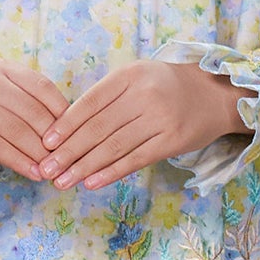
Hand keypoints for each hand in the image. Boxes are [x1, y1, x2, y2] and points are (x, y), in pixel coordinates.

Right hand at [0, 57, 68, 182]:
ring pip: (17, 131)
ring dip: (39, 155)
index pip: (41, 88)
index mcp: (0, 68)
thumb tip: (73, 130)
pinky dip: (20, 163)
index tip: (75, 136)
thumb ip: (33, 108)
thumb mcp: (7, 105)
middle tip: (66, 160)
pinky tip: (34, 174)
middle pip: (31, 111)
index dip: (62, 114)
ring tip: (53, 171)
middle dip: (53, 140)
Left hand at [37, 60, 251, 189]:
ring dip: (84, 167)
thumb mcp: (135, 78)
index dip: (66, 126)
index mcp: (128, 76)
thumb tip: (65, 128)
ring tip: (63, 181)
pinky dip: (111, 172)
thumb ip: (106, 97)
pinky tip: (92, 183)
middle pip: (97, 128)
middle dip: (68, 152)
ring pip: (114, 146)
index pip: (89, 103)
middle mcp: (144, 95)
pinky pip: (136, 159)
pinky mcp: (173, 141)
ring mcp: (160, 118)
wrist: (214, 94)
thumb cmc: (164, 86)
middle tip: (46, 169)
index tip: (46, 144)